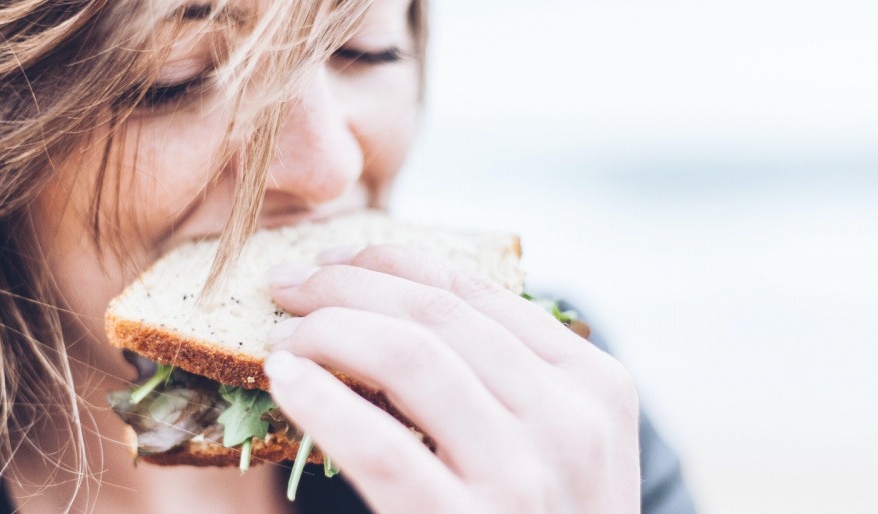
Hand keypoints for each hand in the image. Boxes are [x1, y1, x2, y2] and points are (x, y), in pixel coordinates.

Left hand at [262, 245, 640, 512]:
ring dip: (327, 331)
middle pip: (436, 315)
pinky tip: (285, 380)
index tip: (334, 261)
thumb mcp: (562, 447)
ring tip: (282, 336)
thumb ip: (509, 380)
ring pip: (408, 358)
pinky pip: (381, 446)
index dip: (392, 262)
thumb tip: (394, 305)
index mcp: (595, 384)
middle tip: (288, 286)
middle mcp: (569, 421)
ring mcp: (523, 476)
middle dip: (346, 286)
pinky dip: (323, 401)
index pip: (477, 292)